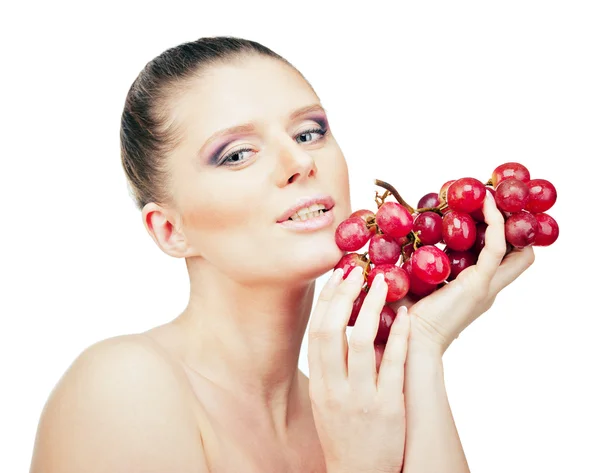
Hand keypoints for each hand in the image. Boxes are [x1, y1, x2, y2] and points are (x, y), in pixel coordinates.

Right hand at [308, 266, 410, 472]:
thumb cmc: (346, 434)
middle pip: (331, 331)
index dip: (326, 302)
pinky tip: (406, 316)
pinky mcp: (388, 408)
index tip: (337, 277)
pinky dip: (400, 336)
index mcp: (319, 385)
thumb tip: (340, 329)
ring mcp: (361, 398)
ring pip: (361, 341)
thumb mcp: (328, 401)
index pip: (316, 333)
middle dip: (343, 296)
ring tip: (384, 282)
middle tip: (358, 271)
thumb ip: (332, 367)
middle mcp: (334, 389)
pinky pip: (393, 364)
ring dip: (372, 307)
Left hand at [389, 190, 534, 355]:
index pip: (500, 259)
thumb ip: (410, 264)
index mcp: (472, 289)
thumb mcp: (411, 284)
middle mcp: (485, 287)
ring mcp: (486, 286)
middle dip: (512, 227)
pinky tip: (484, 202)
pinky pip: (495, 246)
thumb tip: (392, 240)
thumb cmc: (405, 319)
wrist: (408, 344)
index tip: (480, 206)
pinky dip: (494, 221)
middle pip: (518, 255)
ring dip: (506, 220)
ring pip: (516, 250)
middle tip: (493, 199)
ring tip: (490, 194)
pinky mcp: (479, 283)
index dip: (498, 234)